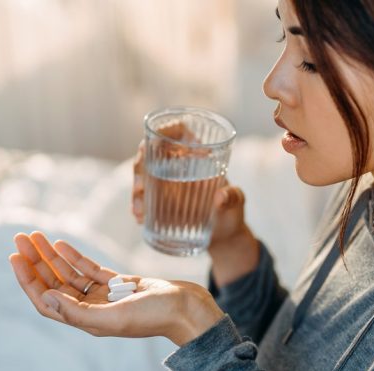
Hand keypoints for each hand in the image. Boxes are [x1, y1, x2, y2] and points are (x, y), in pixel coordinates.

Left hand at [9, 231, 224, 345]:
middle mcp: (92, 309)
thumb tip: (45, 298)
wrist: (188, 309)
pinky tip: (61, 243)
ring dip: (51, 255)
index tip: (15, 257)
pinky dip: (75, 256)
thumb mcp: (114, 317)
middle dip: (35, 261)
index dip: (28, 280)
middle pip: (54, 283)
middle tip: (20, 238)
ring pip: (69, 274)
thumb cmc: (155, 316)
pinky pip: (90, 269)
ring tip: (35, 235)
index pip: (46, 300)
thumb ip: (78, 312)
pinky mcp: (120, 284)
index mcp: (87, 321)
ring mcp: (105, 296)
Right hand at [131, 127, 252, 247]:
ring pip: (143, 177)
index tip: (154, 139)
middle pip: (151, 153)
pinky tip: (139, 218)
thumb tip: (221, 198)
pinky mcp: (160, 202)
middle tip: (140, 188)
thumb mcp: (237, 203)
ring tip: (140, 212)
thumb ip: (233, 197)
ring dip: (136, 191)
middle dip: (140, 167)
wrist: (224, 237)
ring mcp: (166, 183)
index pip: (179, 131)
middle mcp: (178, 165)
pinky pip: (143, 199)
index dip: (164, 129)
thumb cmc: (232, 212)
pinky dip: (138, 207)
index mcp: (198, 155)